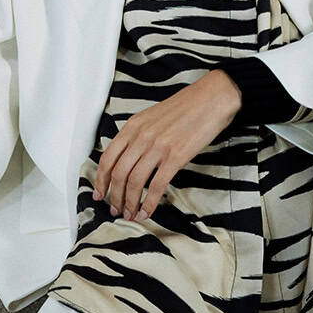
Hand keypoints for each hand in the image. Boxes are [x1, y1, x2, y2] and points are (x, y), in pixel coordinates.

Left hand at [93, 68, 242, 222]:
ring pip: (134, 182)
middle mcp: (141, 137)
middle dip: (114, 196)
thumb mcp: (153, 116)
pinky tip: (147, 211)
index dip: (100, 180)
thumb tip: (129, 158)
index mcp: (133, 126)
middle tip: (116, 209)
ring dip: (130, 203)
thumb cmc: (187, 107)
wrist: (212, 98)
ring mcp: (158, 147)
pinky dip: (149, 203)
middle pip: (118, 174)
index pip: (108, 158)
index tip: (99, 193)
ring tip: (131, 214)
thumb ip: (139, 135)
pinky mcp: (176, 157)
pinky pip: (156, 186)